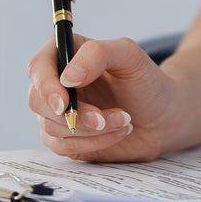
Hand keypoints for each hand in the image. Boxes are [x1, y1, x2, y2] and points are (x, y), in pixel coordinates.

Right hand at [24, 32, 185, 162]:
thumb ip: (98, 54)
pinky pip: (65, 147)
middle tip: (103, 119)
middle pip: (38, 101)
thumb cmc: (145, 81)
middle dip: (72, 114)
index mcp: (66, 54)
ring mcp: (57, 113)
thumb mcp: (129, 56)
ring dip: (90, 129)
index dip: (46, 86)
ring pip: (53, 127)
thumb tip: (67, 76)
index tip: (64, 103)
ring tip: (125, 120)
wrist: (162, 117)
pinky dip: (93, 143)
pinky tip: (118, 132)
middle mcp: (56, 82)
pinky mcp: (65, 138)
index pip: (38, 67)